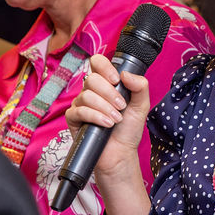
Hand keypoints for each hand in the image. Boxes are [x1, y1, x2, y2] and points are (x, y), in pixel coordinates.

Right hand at [66, 54, 150, 190]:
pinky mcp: (73, 118)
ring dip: (105, 108)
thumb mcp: (141, 105)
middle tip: (121, 107)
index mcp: (106, 83)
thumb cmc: (128, 129)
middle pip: (92, 79)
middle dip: (110, 94)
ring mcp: (80, 103)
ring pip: (86, 95)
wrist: (121, 152)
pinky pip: (79, 110)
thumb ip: (140, 86)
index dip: (105, 67)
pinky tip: (106, 124)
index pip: (97, 62)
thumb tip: (125, 74)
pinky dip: (95, 117)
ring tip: (116, 120)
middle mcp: (91, 91)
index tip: (116, 80)